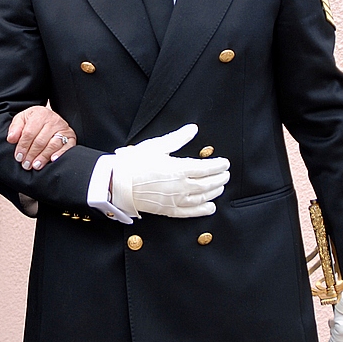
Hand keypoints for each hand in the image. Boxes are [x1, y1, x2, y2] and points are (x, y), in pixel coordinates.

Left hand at [7, 105, 76, 169]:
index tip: (18, 157)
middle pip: (41, 141)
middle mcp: (53, 120)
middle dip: (32, 154)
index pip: (29, 133)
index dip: (23, 146)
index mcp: (40, 114)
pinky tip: (53, 160)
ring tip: (35, 165)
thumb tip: (11, 139)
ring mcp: (63, 128)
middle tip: (26, 164)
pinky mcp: (71, 136)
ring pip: (53, 145)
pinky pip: (67, 146)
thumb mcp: (22, 119)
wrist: (49, 117)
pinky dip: (60, 154)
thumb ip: (15, 128)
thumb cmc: (34, 120)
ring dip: (43, 157)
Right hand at [109, 124, 229, 217]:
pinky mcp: (168, 210)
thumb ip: (178, 138)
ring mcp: (175, 200)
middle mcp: (181, 186)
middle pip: (208, 183)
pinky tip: (210, 207)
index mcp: (179, 168)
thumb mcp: (156, 146)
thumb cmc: (134, 162)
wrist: (117, 182)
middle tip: (226, 174)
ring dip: (214, 192)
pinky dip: (203, 210)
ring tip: (220, 187)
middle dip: (220, 178)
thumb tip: (193, 129)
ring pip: (202, 197)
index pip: (207, 168)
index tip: (225, 163)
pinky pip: (190, 212)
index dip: (219, 165)